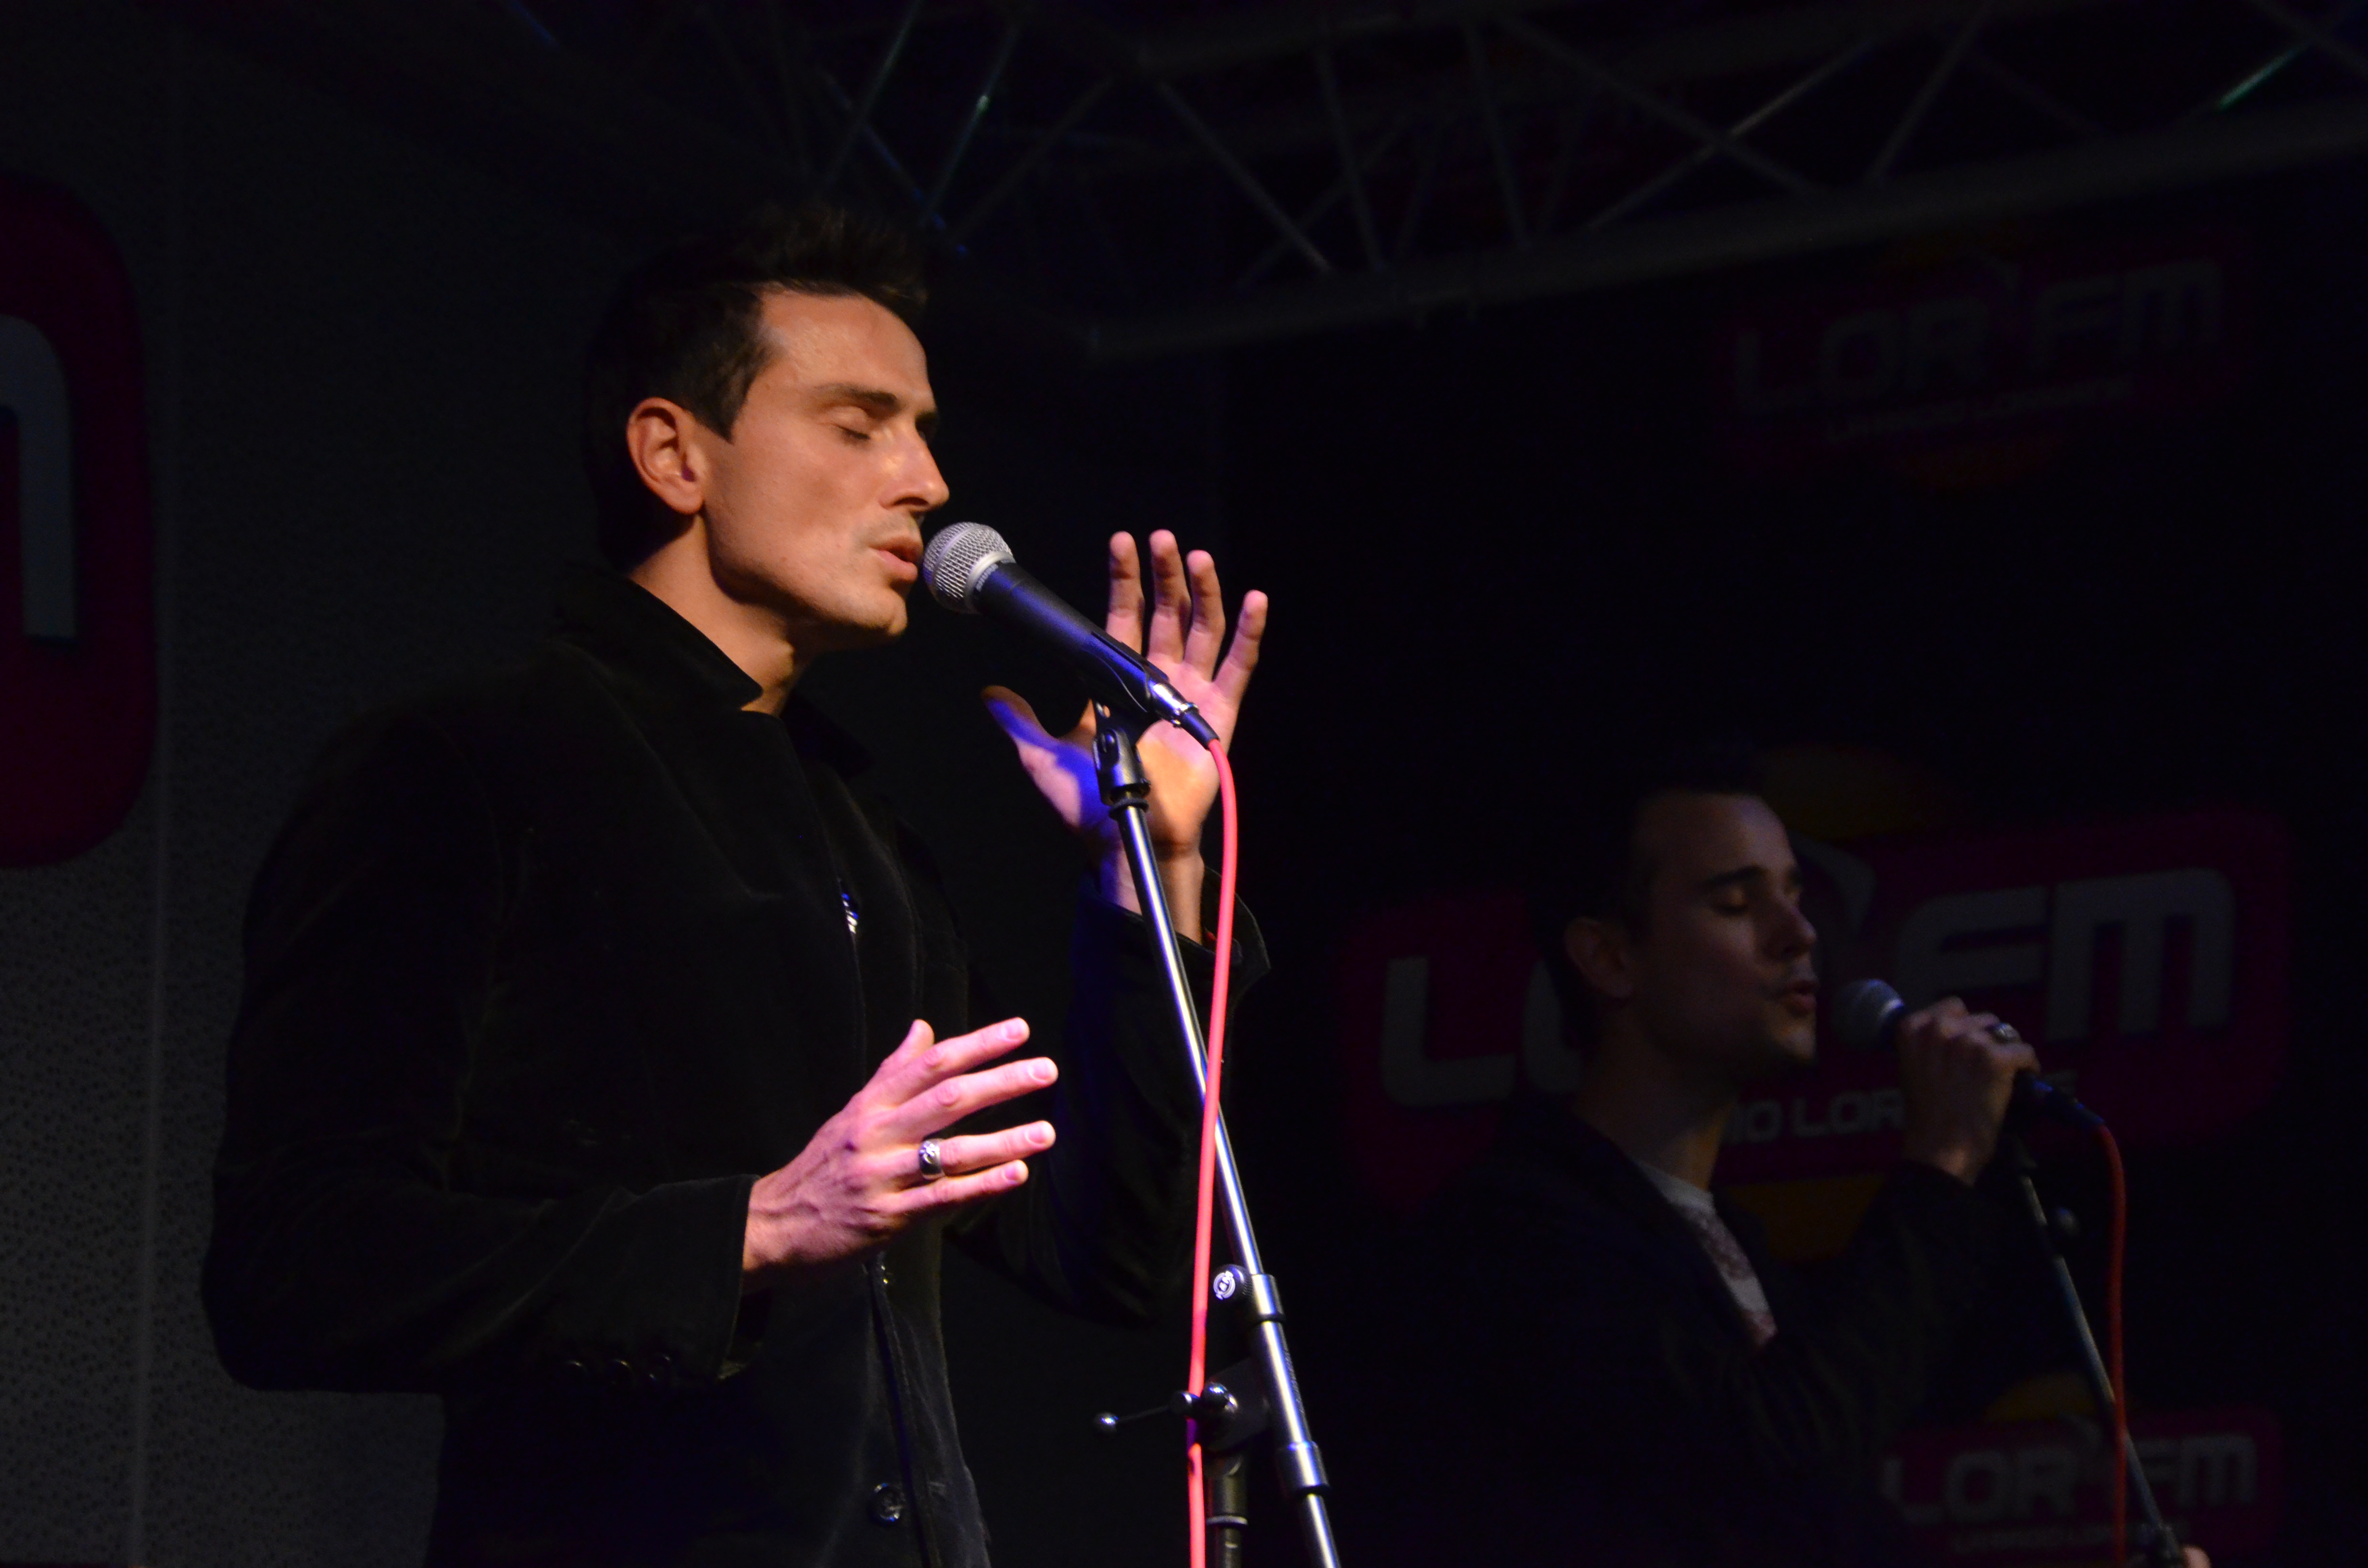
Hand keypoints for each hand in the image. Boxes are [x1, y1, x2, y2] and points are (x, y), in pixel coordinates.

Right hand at [742, 1017, 1055, 1282]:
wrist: (774, 1225)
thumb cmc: (822, 1165)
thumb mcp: (851, 1112)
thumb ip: (892, 1072)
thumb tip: (924, 1028)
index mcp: (870, 1104)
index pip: (931, 1064)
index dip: (977, 1045)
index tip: (1019, 1030)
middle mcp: (876, 1134)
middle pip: (947, 1099)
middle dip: (1001, 1082)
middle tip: (1047, 1070)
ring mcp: (882, 1176)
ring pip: (950, 1151)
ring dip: (1004, 1141)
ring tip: (1046, 1132)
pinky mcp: (886, 1217)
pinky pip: (941, 1198)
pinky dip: (981, 1186)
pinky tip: (1016, 1176)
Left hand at [983, 530, 1266, 940]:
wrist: (1127, 837)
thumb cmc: (1088, 805)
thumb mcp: (1042, 759)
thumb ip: (1019, 723)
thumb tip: (989, 694)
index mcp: (1116, 685)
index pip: (1123, 618)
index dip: (1123, 581)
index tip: (1121, 544)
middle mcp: (1156, 682)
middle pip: (1166, 614)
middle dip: (1163, 575)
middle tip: (1160, 539)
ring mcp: (1190, 696)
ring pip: (1201, 630)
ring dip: (1202, 592)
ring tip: (1197, 557)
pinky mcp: (1218, 715)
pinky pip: (1238, 667)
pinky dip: (1247, 632)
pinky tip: (1252, 599)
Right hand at [1895, 997, 2039, 1184]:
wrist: (1939, 1149)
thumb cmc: (1926, 1117)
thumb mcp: (1913, 1069)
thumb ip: (1929, 1046)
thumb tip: (1959, 1036)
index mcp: (1912, 1028)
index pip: (1952, 1007)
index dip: (1965, 1028)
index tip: (1968, 1048)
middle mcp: (1939, 1028)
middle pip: (1981, 1019)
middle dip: (1987, 1040)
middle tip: (1984, 1068)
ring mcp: (1969, 1042)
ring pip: (2005, 1033)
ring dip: (2005, 1052)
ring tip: (2001, 1076)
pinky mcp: (1996, 1059)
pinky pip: (2024, 1051)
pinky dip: (2028, 1066)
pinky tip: (2022, 1080)